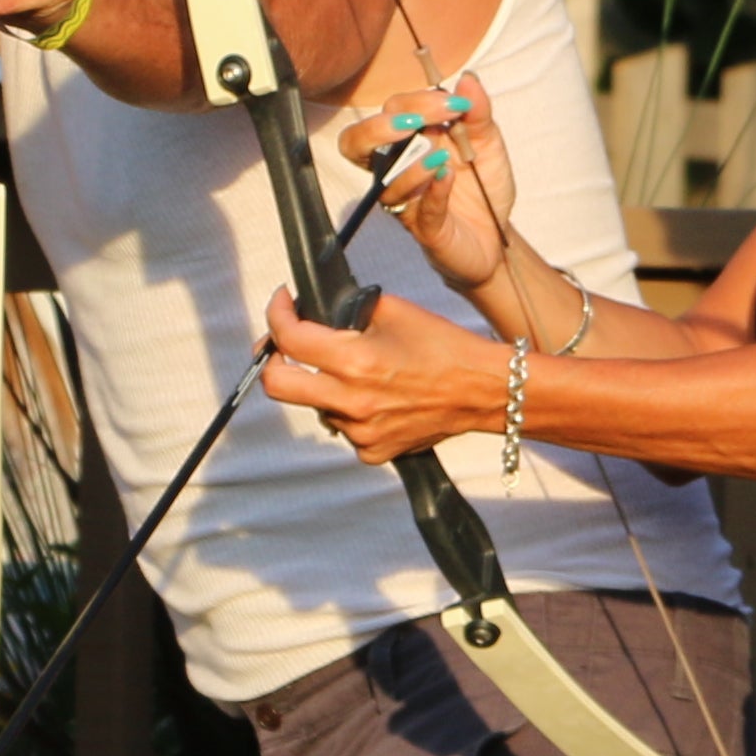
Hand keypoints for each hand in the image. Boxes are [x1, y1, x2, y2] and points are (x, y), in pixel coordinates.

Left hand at [256, 285, 507, 462]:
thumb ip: (345, 311)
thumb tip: (312, 312)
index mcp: (356, 362)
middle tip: (282, 345)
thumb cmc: (445, 347)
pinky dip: (348, 409)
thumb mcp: (392, 310)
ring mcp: (361, 432)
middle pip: (276, 385)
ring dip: (321, 384)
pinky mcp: (373, 451)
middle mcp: (352, 402)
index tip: (282, 304)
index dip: (276, 314)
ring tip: (357, 371)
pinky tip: (376, 396)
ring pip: (314, 405)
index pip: (289, 338)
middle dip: (270, 359)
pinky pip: (342, 427)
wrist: (484, 390)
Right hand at [329, 73, 514, 294]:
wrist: (498, 234)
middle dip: (382, 128)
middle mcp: (396, 169)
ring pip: (383, 181)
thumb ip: (477, 112)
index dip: (418, 102)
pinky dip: (433, 190)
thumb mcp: (487, 141)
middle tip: (417, 124)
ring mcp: (406, 200)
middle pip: (357, 142)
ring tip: (441, 157)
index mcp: (408, 141)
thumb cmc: (481, 185)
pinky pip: (419, 210)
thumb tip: (468, 78)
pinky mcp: (425, 229)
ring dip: (410, 164)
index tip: (455, 104)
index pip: (392, 110)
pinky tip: (447, 177)